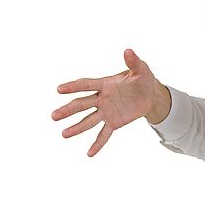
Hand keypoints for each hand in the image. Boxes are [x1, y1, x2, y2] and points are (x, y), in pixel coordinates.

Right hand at [53, 48, 170, 156]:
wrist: (150, 95)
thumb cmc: (143, 79)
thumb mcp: (141, 70)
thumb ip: (134, 62)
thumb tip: (128, 51)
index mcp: (105, 84)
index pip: (86, 85)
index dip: (73, 86)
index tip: (59, 89)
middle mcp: (101, 98)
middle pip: (81, 105)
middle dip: (68, 110)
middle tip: (54, 116)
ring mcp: (106, 112)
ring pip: (88, 120)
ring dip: (76, 128)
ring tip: (64, 134)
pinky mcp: (113, 122)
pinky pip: (104, 134)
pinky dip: (97, 144)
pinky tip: (89, 154)